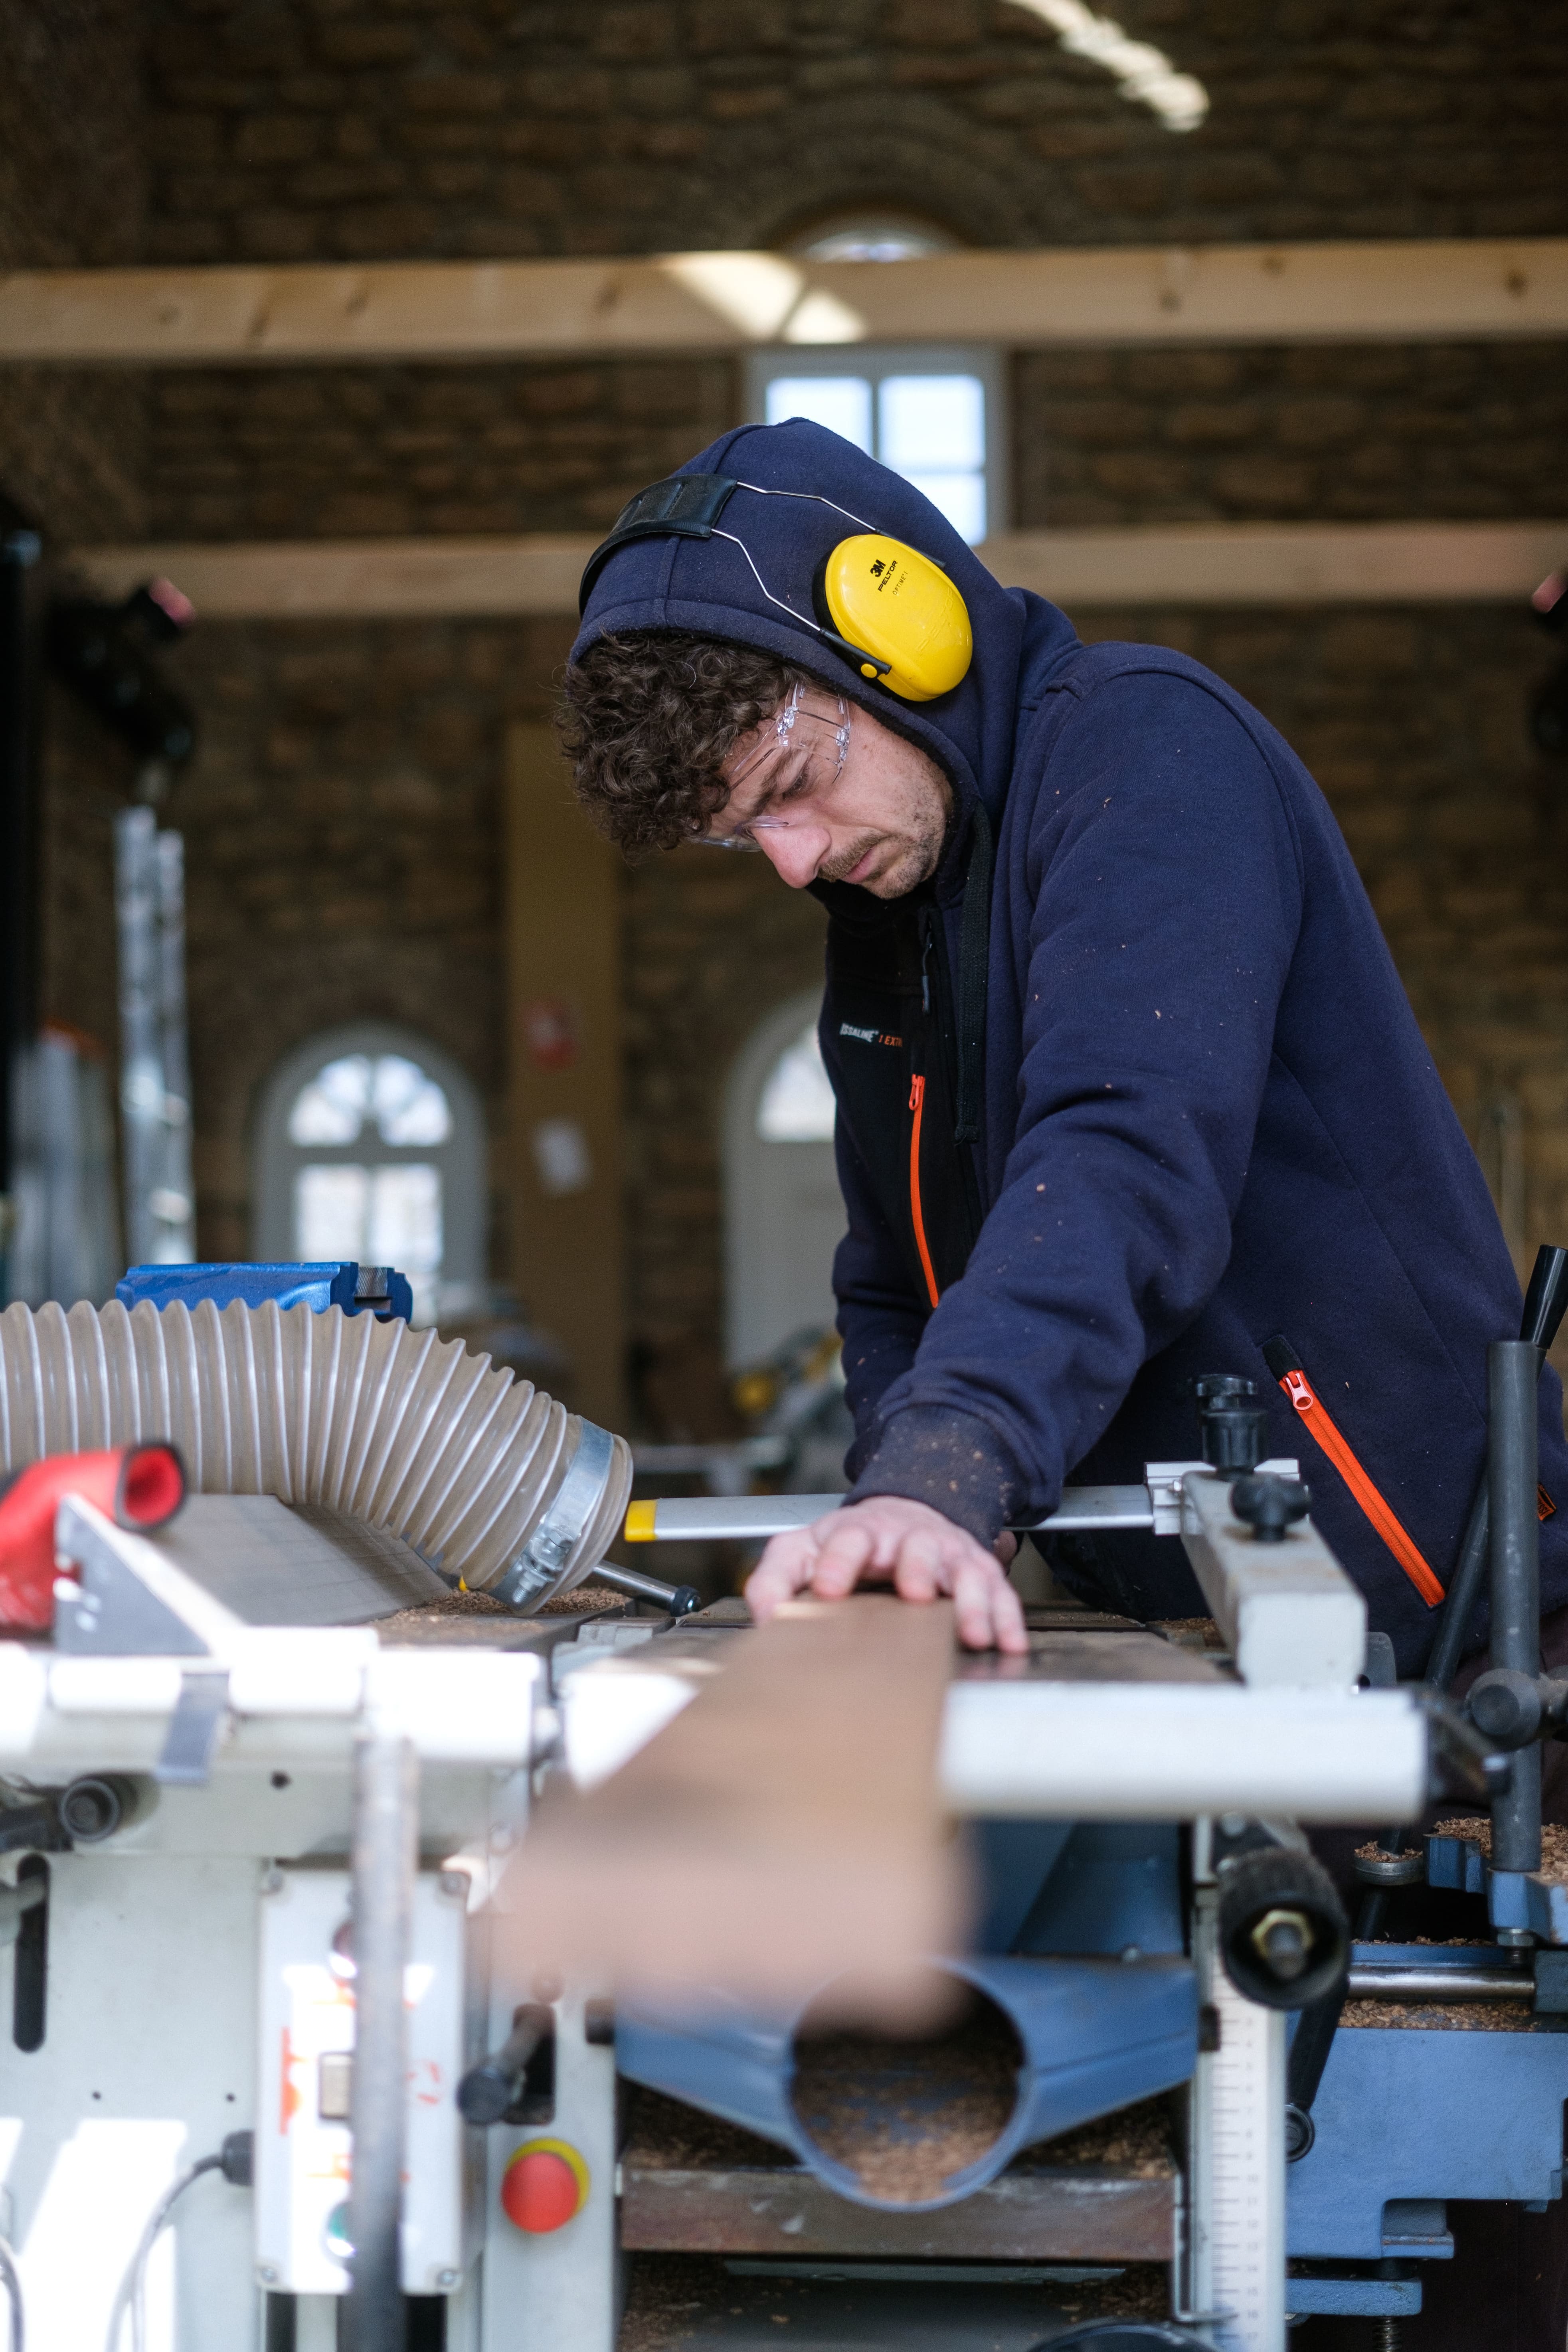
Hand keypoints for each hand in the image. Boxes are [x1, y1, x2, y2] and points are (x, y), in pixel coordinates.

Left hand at [745, 1495, 1028, 1653]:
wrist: (903, 1513)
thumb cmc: (849, 1543)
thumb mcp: (801, 1551)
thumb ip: (775, 1580)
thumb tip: (764, 1617)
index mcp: (859, 1534)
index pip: (847, 1539)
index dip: (838, 1562)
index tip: (829, 1588)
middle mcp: (907, 1539)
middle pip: (915, 1546)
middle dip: (916, 1568)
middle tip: (915, 1593)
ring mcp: (947, 1554)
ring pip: (964, 1570)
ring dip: (970, 1599)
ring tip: (972, 1632)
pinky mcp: (977, 1571)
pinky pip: (998, 1592)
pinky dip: (1007, 1617)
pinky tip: (1009, 1644)